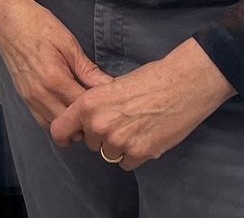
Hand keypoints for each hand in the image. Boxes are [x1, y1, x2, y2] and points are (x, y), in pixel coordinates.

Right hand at [0, 0, 111, 126]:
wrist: (7, 19)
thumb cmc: (37, 25)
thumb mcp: (68, 43)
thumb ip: (87, 69)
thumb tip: (108, 85)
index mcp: (55, 79)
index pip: (83, 107)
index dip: (99, 107)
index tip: (109, 102)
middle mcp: (40, 93)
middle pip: (70, 122)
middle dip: (86, 120)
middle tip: (99, 109)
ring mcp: (30, 97)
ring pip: (55, 126)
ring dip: (70, 124)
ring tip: (84, 112)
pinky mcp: (23, 96)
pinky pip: (42, 120)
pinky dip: (56, 120)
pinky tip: (66, 109)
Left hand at [49, 39, 234, 169]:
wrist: (183, 84)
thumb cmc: (150, 79)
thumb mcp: (111, 85)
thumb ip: (95, 105)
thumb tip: (85, 119)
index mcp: (88, 105)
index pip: (59, 130)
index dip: (65, 135)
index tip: (70, 138)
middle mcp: (99, 125)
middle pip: (91, 144)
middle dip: (102, 137)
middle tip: (122, 122)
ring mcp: (119, 141)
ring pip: (109, 154)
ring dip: (120, 146)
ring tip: (137, 127)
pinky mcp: (140, 153)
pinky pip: (127, 163)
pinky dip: (135, 155)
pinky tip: (146, 136)